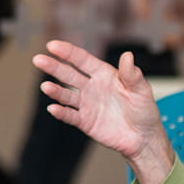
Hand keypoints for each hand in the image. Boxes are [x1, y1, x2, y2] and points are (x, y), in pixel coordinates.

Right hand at [34, 40, 174, 183]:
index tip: (52, 45)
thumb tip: (127, 56)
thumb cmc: (144, 111)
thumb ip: (132, 75)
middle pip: (69, 75)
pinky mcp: (85, 122)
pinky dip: (61, 112)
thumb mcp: (142, 91)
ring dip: (55, 90)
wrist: (143, 138)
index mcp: (104, 75)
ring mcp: (87, 104)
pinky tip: (53, 108)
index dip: (68, 52)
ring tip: (45, 86)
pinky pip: (70, 116)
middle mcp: (92, 87)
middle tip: (38, 59)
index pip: (82, 60)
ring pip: (66, 95)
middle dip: (54, 67)